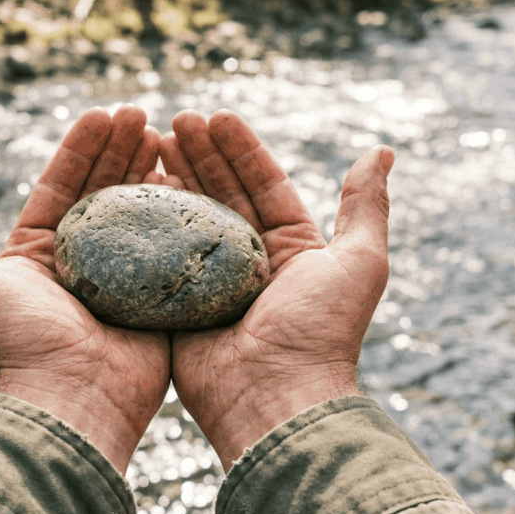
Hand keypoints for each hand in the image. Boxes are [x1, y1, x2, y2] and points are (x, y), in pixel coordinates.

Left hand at [0, 105, 169, 472]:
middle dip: (121, 149)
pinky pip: (172, 249)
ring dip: (151, 172)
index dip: (82, 147)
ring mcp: (125, 278)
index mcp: (41, 252)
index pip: (63, 185)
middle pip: (105, 191)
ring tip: (165, 134)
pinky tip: (188, 181)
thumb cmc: (16, 341)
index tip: (103, 113)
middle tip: (141, 114)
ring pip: (140, 213)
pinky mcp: (159, 298)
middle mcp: (83, 260)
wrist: (68, 400)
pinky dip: (180, 214)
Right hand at [159, 110, 393, 469]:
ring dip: (172, 178)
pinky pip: (160, 255)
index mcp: (292, 248)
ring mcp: (210, 282)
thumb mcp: (358, 262)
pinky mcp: (177, 303)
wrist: (274, 397)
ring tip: (149, 141)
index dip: (240, 149)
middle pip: (221, 194)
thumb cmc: (320, 330)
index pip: (263, 184)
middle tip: (173, 121)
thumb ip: (364, 207)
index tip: (215, 115)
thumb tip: (381, 152)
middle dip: (199, 154)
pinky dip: (147, 222)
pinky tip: (133, 188)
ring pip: (188, 218)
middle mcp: (250, 261)